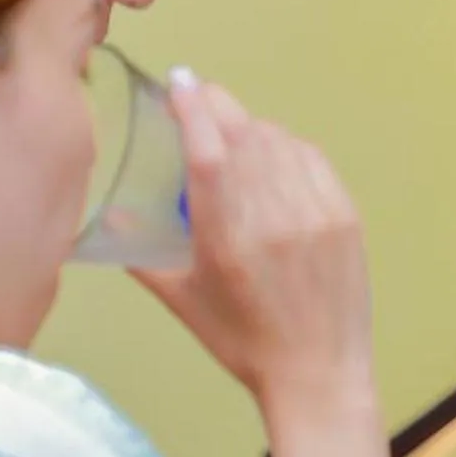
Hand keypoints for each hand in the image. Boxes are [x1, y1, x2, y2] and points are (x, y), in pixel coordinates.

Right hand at [134, 76, 372, 410]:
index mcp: (227, 241)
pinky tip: (273, 155)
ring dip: (250, 127)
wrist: (319, 375)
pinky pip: (312, 159)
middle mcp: (275, 219)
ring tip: (233, 136)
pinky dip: (287, 147)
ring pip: (279, 140)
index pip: (208, 151)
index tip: (179, 81)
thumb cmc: (242, 342)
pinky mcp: (345, 216)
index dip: (191, 107)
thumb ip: (142, 255)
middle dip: (217, 106)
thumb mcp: (183, 301)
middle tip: (197, 99)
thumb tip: (110, 216)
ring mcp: (316, 214)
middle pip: (243, 133)